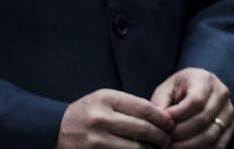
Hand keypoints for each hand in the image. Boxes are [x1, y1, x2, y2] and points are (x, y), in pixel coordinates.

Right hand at [57, 88, 173, 147]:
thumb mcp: (105, 100)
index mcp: (107, 99)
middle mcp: (100, 118)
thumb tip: (162, 118)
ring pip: (134, 148)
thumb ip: (130, 106)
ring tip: (154, 148)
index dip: (163, 118)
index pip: (145, 108)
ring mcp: (94, 139)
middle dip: (160, 136)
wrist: (53, 128)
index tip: (171, 124)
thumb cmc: (88, 112)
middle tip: (167, 139)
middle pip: (142, 129)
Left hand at [149, 68, 233, 148]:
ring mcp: (228, 110)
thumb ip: (160, 105)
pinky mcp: (230, 125)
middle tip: (163, 141)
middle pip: (202, 120)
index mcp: (205, 80)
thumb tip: (158, 124)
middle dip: (179, 134)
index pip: (195, 102)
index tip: (162, 125)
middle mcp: (221, 93)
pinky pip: (219, 144)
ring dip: (188, 146)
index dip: (177, 117)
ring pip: (210, 134)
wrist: (198, 89)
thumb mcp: (166, 90)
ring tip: (171, 147)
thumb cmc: (178, 90)